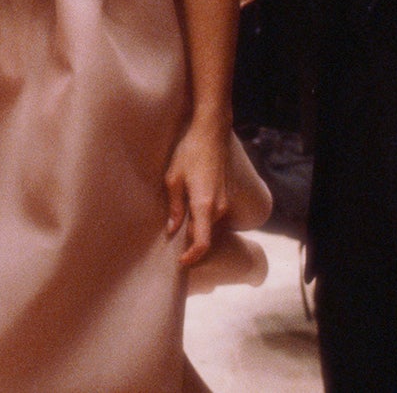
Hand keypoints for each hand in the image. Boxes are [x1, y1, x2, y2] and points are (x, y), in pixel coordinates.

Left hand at [163, 117, 229, 266]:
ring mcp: (224, 202)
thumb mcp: (173, 179)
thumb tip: (172, 229)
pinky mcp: (225, 196)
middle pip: (204, 235)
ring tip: (177, 230)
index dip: (193, 256)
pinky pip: (212, 216)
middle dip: (190, 245)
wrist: (212, 134)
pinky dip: (201, 221)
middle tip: (172, 249)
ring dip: (195, 230)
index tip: (181, 262)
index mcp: (204, 205)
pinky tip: (188, 214)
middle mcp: (218, 207)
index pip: (202, 242)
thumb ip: (174, 207)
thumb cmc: (190, 153)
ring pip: (208, 226)